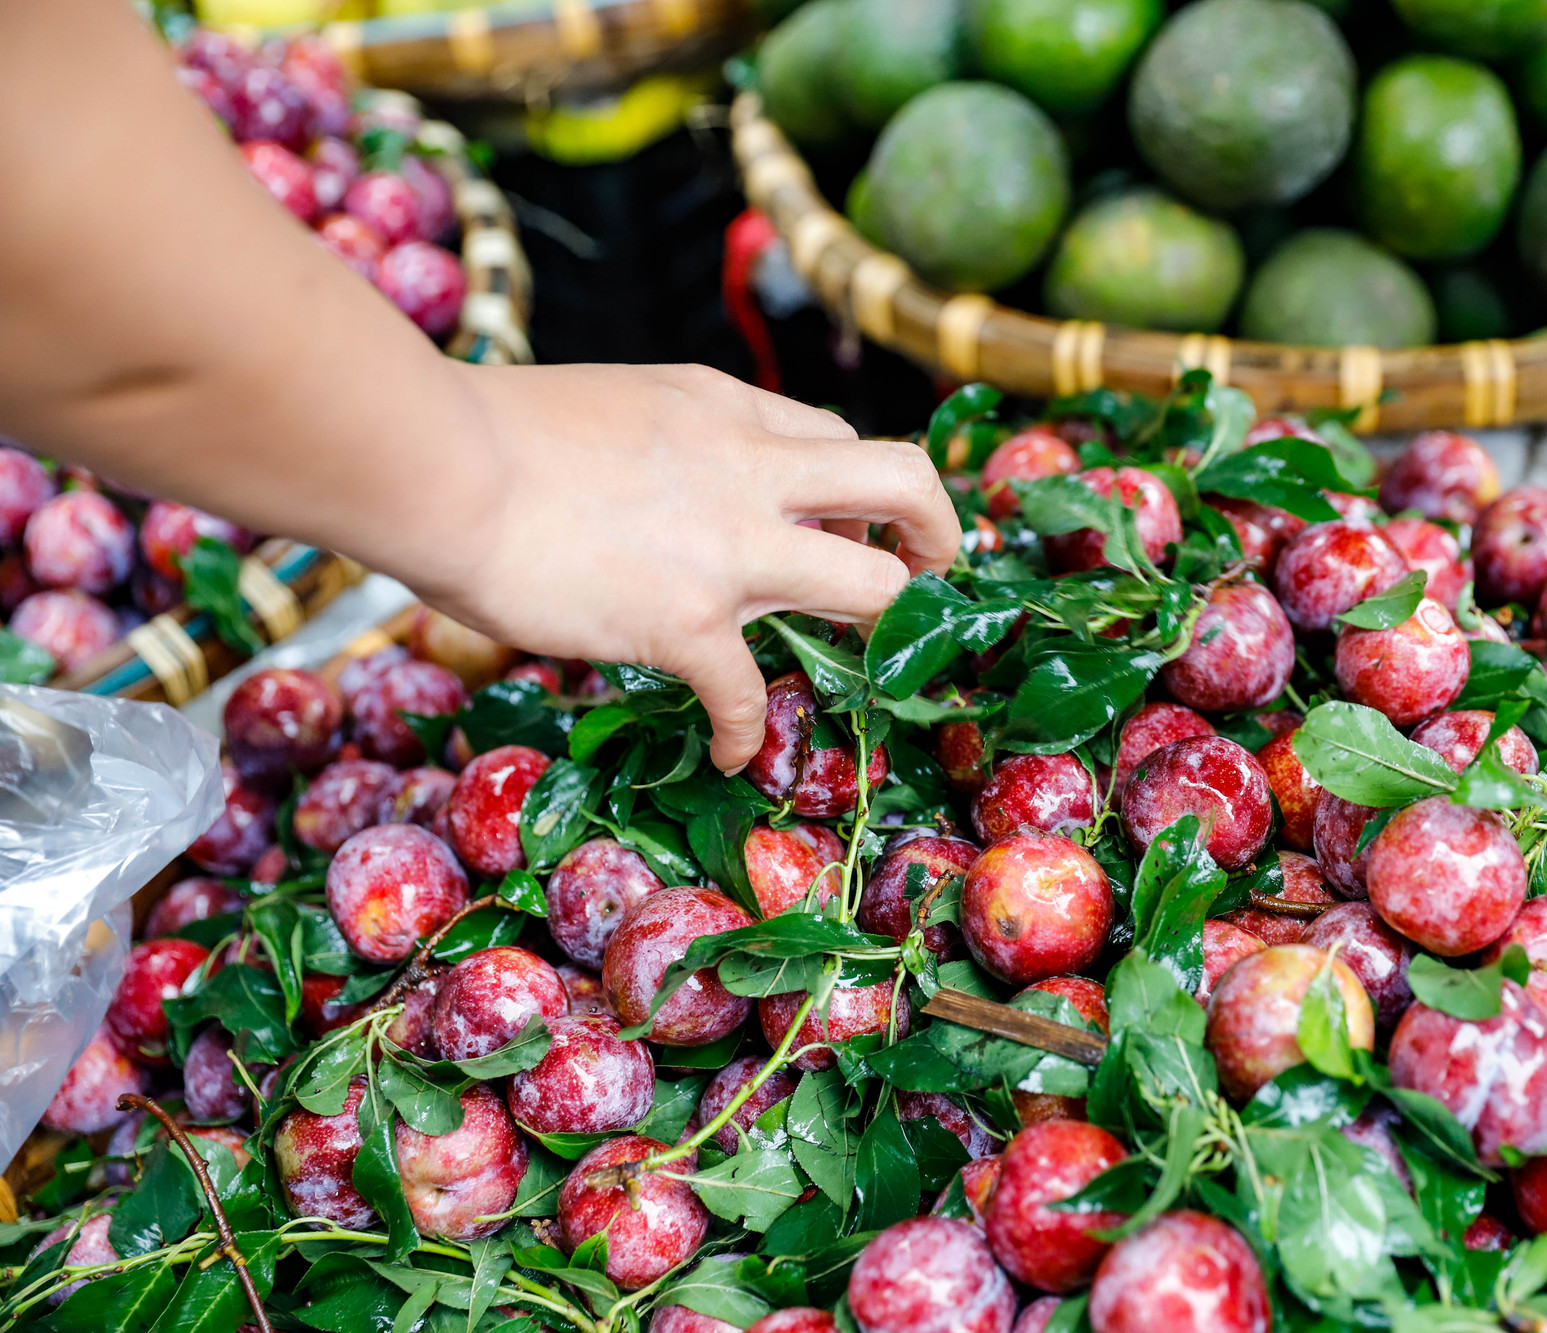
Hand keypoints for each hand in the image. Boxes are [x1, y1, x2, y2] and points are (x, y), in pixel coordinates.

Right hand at [413, 361, 959, 772]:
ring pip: (875, 584)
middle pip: (903, 480)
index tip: (850, 525)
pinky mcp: (688, 620)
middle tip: (925, 577)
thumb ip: (662, 445)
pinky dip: (744, 734)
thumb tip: (654, 489)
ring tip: (865, 674)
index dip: (858, 487)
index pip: (835, 437)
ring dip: (883, 631)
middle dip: (937, 533)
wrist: (431, 462)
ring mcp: (730, 546)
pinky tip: (728, 753)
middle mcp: (750, 467)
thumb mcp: (608, 404)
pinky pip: (749, 696)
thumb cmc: (481, 433)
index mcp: (724, 407)